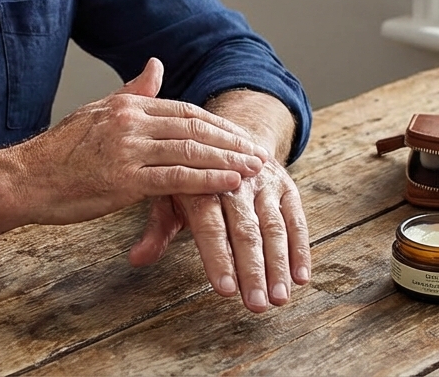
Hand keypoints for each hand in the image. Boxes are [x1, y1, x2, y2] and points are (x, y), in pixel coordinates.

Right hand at [14, 58, 271, 225]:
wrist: (24, 180)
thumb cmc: (57, 154)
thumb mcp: (96, 113)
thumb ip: (132, 91)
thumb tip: (155, 64)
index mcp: (126, 106)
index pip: (184, 110)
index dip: (217, 124)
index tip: (241, 136)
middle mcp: (131, 122)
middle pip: (195, 128)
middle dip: (231, 141)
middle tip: (260, 152)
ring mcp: (128, 150)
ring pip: (191, 151)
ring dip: (228, 159)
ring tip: (255, 168)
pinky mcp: (124, 180)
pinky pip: (176, 178)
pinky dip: (208, 180)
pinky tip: (230, 184)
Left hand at [128, 159, 310, 311]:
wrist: (230, 135)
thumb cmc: (192, 176)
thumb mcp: (169, 196)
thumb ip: (157, 229)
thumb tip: (137, 259)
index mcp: (199, 183)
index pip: (210, 224)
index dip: (218, 256)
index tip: (225, 289)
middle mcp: (234, 182)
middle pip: (245, 228)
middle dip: (252, 268)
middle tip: (256, 304)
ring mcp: (263, 183)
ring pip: (273, 226)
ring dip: (278, 264)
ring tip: (279, 298)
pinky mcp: (286, 186)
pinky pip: (296, 219)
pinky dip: (300, 248)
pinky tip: (301, 276)